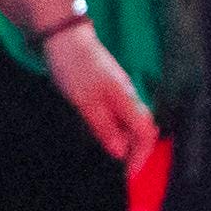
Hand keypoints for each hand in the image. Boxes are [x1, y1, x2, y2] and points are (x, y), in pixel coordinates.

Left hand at [42, 22, 155, 163]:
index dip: (140, 156)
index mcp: (126, 99)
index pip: (145, 134)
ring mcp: (119, 90)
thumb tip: (119, 151)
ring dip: (125, 141)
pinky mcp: (108, 86)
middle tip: (120, 169)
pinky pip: (120, 113)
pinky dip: (116, 128)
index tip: (128, 174)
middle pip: (142, 129)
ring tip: (110, 156)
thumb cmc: (74, 67)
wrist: (64, 36)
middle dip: (136, 151)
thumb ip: (104, 128)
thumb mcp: (85, 102)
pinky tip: (102, 133)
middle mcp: (128, 95)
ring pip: (131, 121)